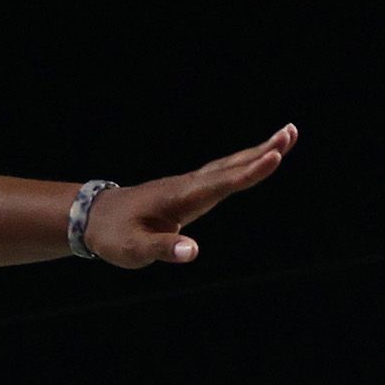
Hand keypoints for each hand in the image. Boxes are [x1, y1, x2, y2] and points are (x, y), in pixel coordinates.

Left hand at [84, 124, 295, 267]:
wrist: (93, 218)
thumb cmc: (114, 235)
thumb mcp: (134, 249)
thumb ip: (164, 249)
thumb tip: (193, 252)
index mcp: (180, 197)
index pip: (221, 184)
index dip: (249, 172)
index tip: (274, 156)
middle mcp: (188, 185)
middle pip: (231, 166)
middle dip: (263, 151)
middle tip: (292, 132)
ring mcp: (189, 185)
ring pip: (229, 166)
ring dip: (258, 152)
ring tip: (286, 137)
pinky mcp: (189, 190)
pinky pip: (223, 173)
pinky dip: (244, 164)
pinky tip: (257, 159)